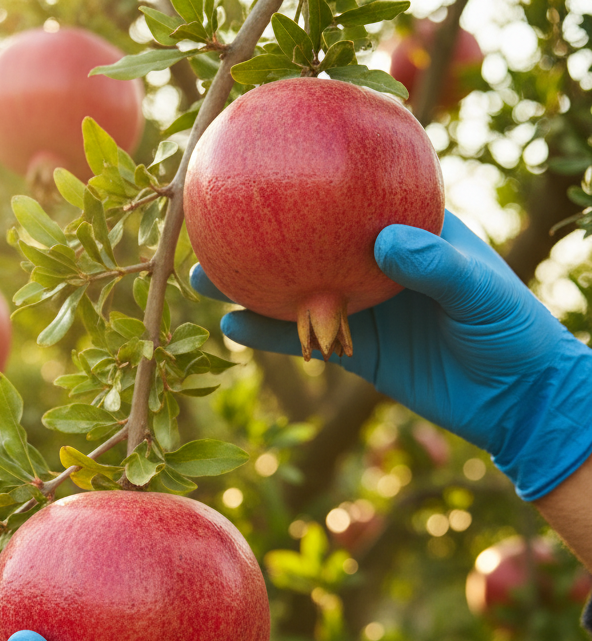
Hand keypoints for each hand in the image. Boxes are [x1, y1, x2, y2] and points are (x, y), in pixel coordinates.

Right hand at [191, 211, 591, 501]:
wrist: (511, 399)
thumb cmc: (510, 328)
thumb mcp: (479, 289)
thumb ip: (433, 265)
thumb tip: (383, 243)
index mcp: (409, 232)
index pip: (353, 197)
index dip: (312, 182)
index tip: (268, 166)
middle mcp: (376, 265)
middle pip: (309, 243)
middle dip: (263, 234)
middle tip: (215, 223)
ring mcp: (361, 308)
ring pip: (296, 290)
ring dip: (251, 286)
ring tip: (204, 278)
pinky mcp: (354, 351)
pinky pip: (302, 338)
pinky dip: (268, 335)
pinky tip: (232, 328)